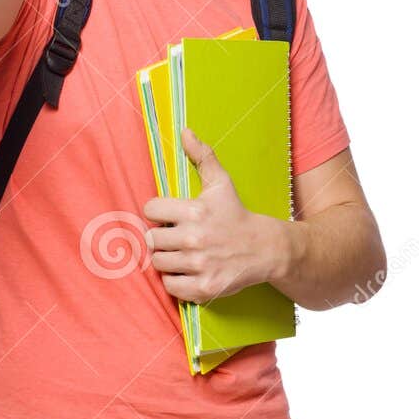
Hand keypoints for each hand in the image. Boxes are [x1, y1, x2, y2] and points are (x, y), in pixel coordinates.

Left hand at [142, 128, 287, 302]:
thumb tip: (184, 131)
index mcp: (195, 211)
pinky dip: (175, 281)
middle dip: (162, 237)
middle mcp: (195, 238)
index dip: (158, 212)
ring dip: (167, 259)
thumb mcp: (221, 184)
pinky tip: (188, 271)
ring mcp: (200, 264)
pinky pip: (170, 286)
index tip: (169, 216)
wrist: (268, 250)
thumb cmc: (237, 215)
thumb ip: (202, 156)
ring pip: (158, 262)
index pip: (150, 209)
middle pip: (151, 238)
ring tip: (183, 254)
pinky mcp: (204, 287)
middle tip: (178, 237)